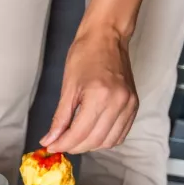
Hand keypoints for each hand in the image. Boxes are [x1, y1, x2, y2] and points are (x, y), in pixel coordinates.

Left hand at [41, 26, 137, 153]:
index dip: (63, 144)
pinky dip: (105, 139)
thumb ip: (60, 118)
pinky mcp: (134, 105)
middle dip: (74, 147)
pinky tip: (91, 134)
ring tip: (74, 140)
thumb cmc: (85, 55)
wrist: (107, 37)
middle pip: (94, 141)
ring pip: (109, 141)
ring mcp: (129, 105)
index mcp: (99, 96)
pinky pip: (120, 134)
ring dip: (89, 146)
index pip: (80, 133)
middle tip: (60, 144)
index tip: (51, 147)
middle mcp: (118, 103)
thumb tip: (50, 140)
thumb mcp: (68, 87)